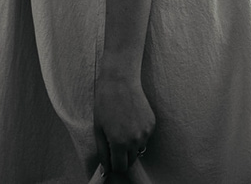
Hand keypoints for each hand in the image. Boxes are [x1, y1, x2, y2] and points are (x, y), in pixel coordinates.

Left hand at [94, 62, 154, 177]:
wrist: (120, 80)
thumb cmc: (105, 102)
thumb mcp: (98, 128)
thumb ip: (102, 152)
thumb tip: (106, 170)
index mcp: (119, 143)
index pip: (120, 167)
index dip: (113, 165)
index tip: (110, 158)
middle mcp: (135, 141)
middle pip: (130, 161)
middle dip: (122, 155)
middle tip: (114, 139)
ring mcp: (145, 133)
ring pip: (138, 149)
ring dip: (130, 145)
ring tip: (122, 126)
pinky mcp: (152, 124)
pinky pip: (144, 137)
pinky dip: (138, 133)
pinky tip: (131, 118)